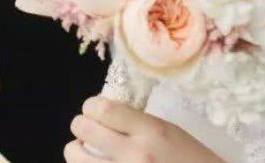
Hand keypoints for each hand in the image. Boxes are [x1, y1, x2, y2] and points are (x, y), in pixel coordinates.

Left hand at [64, 96, 221, 162]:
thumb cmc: (188, 158)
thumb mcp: (168, 131)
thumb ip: (136, 122)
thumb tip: (102, 113)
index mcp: (150, 131)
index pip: (102, 109)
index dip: (91, 106)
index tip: (94, 109)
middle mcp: (134, 154)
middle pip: (84, 129)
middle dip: (82, 126)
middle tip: (90, 130)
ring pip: (75, 157)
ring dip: (77, 150)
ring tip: (88, 151)